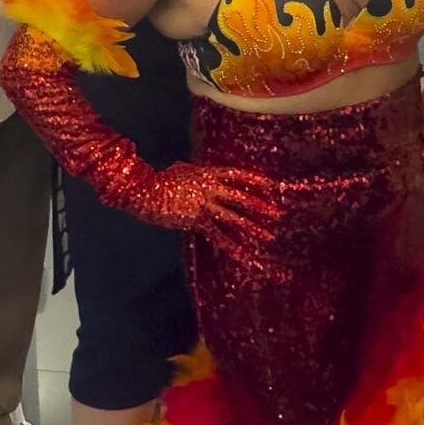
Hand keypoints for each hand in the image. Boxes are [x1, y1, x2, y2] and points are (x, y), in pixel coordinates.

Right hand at [141, 163, 280, 254]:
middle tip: (277, 213)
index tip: (271, 184)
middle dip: (260, 206)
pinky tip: (245, 256)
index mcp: (207, 174)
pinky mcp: (197, 221)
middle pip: (240, 197)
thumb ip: (192, 170)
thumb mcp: (180, 170)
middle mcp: (209, 188)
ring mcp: (204, 205)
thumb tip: (191, 168)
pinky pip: (218, 236)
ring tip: (269, 236)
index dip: (254, 180)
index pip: (236, 175)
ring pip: (234, 217)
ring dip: (253, 227)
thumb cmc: (160, 180)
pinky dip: (232, 247)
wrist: (146, 191)